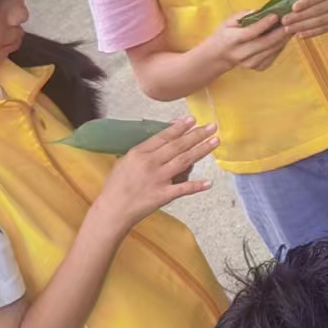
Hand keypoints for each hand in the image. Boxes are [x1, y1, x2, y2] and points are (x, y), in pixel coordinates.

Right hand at [91, 118, 219, 233]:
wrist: (112, 209)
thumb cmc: (117, 185)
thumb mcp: (126, 160)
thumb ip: (144, 149)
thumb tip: (163, 137)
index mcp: (139, 152)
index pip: (164, 137)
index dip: (180, 128)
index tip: (193, 119)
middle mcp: (150, 163)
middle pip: (178, 146)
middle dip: (197, 135)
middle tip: (212, 127)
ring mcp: (158, 179)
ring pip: (184, 161)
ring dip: (202, 151)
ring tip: (215, 141)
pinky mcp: (163, 195)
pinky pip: (183, 189)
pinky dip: (196, 186)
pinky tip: (209, 182)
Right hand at [208, 10, 294, 72]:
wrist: (220, 56)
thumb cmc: (226, 33)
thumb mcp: (230, 21)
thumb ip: (245, 15)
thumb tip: (263, 10)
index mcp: (232, 40)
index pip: (250, 32)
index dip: (264, 24)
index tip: (276, 15)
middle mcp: (242, 54)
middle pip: (266, 43)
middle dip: (281, 31)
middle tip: (292, 20)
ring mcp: (251, 63)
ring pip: (273, 50)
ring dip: (284, 38)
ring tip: (292, 26)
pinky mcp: (259, 67)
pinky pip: (274, 55)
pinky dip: (281, 45)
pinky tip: (285, 36)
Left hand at [281, 0, 327, 39]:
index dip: (307, 2)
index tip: (293, 8)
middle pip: (320, 10)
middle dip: (301, 17)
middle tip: (285, 21)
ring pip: (322, 21)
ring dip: (304, 26)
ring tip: (289, 29)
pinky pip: (327, 28)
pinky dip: (313, 32)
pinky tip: (301, 34)